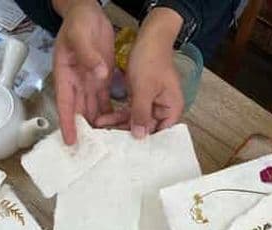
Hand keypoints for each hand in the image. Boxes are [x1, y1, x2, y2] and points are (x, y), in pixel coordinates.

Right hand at [53, 0, 114, 143]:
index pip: (65, 104)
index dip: (67, 123)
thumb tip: (98, 75)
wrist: (88, 10)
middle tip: (91, 152)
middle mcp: (76, 82)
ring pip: (93, 109)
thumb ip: (88, 55)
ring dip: (98, 126)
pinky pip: (105, 101)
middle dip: (84, 132)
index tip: (70, 141)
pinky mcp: (101, 79)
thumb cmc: (79, 21)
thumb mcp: (80, 35)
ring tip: (106, 145)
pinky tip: (117, 126)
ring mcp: (89, 82)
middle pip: (79, 112)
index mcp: (66, 74)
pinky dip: (109, 114)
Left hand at [96, 8, 183, 136]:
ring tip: (100, 127)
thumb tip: (140, 137)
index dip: (145, 142)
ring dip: (118, 124)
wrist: (149, 37)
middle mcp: (164, 109)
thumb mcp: (144, 89)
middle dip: (127, 133)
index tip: (127, 149)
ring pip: (135, 121)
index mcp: (172, 109)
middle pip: (146, 129)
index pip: (160, 134)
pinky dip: (118, 114)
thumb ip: (141, 114)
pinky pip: (130, 111)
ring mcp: (152, 103)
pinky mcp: (141, 98)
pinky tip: (104, 118)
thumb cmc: (152, 60)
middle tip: (108, 141)